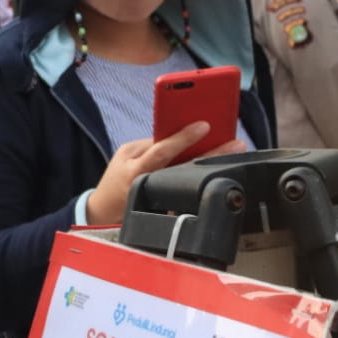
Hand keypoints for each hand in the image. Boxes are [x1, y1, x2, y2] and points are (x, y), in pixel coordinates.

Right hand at [84, 122, 248, 224]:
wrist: (102, 212)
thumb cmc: (117, 178)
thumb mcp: (125, 155)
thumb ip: (149, 145)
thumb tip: (179, 137)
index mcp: (136, 168)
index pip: (162, 149)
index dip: (184, 137)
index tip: (205, 125)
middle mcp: (150, 184)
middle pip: (184, 166)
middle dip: (211, 152)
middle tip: (234, 142)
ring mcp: (160, 199)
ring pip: (191, 180)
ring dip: (212, 165)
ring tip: (232, 153)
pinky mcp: (168, 210)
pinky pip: (190, 194)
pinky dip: (205, 181)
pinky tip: (220, 173)